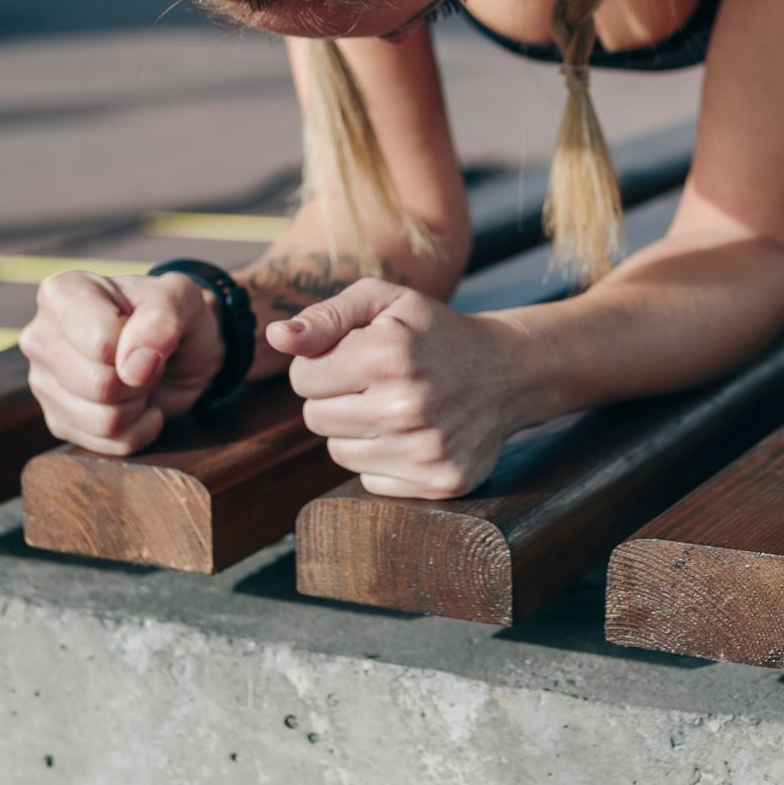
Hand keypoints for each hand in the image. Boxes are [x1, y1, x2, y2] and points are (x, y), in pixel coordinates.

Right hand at [20, 269, 224, 456]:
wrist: (176, 351)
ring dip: (139, 406)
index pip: (101, 343)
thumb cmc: (172, 317)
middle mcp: (40, 336)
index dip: (140, 347)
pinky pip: (106, 445)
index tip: (147, 334)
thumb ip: (162, 319)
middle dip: (140, 380)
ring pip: (103, 421)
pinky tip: (136, 404)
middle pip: (100, 385)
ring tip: (139, 380)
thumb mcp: (181, 299)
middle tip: (146, 361)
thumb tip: (134, 367)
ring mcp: (42, 383)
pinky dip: (136, 430)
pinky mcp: (57, 421)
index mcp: (62, 294)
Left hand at [268, 280, 524, 497]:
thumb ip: (326, 316)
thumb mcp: (384, 302)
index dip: (320, 365)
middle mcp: (405, 406)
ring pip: (339, 453)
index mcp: (387, 354)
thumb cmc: (434, 332)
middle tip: (374, 382)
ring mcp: (425, 450)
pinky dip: (382, 459)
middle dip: (335, 398)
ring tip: (392, 406)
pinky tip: (412, 433)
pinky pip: (370, 481)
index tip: (353, 358)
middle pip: (315, 418)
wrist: (508, 371)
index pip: (302, 379)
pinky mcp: (439, 482)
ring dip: (355, 431)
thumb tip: (276, 337)